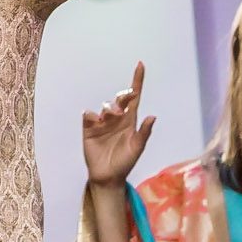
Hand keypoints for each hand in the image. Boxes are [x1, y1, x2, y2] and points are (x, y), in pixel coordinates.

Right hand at [81, 61, 155, 187]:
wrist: (108, 177)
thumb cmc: (125, 162)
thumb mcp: (137, 148)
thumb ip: (144, 132)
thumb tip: (152, 116)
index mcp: (130, 120)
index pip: (134, 98)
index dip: (137, 81)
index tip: (140, 65)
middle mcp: (116, 118)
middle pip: (120, 99)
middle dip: (122, 97)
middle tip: (123, 105)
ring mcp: (102, 123)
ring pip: (105, 106)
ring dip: (110, 108)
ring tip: (111, 116)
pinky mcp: (90, 129)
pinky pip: (89, 115)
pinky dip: (91, 115)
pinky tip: (95, 120)